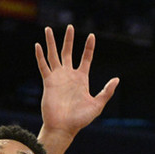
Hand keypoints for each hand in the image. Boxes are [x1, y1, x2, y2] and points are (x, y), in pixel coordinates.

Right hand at [35, 26, 119, 141]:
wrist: (64, 127)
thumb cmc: (81, 119)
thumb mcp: (97, 104)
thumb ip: (106, 91)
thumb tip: (117, 79)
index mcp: (82, 79)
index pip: (86, 58)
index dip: (88, 47)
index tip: (91, 36)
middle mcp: (69, 75)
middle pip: (68, 52)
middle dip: (68, 39)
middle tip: (69, 26)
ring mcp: (58, 77)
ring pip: (53, 55)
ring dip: (51, 42)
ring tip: (48, 29)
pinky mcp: (48, 82)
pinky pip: (44, 66)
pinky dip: (40, 56)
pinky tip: (38, 45)